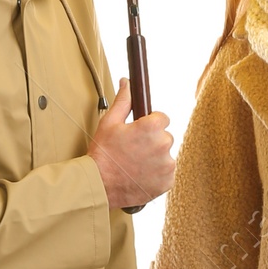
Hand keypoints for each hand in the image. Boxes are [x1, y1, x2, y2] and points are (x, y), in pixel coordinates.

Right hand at [88, 81, 174, 208]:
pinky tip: (140, 175)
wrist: (100, 185)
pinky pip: (166, 173)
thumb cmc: (103, 154)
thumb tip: (127, 83)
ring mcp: (167, 165)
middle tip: (134, 150)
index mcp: (152, 127)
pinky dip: (156, 174)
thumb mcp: (110, 123)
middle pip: (165, 137)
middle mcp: (163, 144)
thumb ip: (123, 101)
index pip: (163, 118)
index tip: (139, 133)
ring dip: (155, 158)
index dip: (150, 124)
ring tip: (135, 164)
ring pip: (166, 156)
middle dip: (153, 141)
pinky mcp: (167, 181)